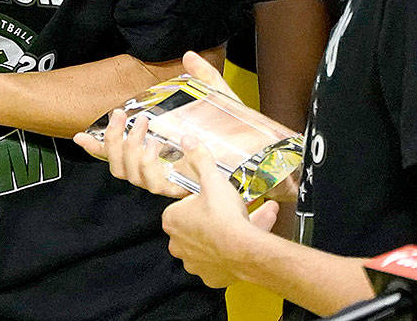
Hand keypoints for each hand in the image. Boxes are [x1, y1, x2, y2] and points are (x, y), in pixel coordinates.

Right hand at [73, 51, 240, 195]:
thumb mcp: (220, 97)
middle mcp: (163, 168)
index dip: (98, 147)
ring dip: (126, 146)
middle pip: (118, 165)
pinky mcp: (183, 185)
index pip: (122, 153)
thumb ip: (203, 76)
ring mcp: (171, 179)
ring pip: (130, 174)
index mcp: (164, 151)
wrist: (265, 155)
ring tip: (139, 124)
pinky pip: (152, 181)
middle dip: (110, 139)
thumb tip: (189, 55)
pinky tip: (150, 145)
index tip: (79, 136)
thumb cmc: (243, 132)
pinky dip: (145, 162)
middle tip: (120, 114)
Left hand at [161, 137, 278, 287]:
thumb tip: (187, 139)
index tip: (210, 199)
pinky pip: (218, 263)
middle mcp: (177, 244)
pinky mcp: (210, 276)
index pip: (179, 208)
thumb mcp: (213, 180)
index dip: (196, 201)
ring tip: (243, 225)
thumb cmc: (224, 216)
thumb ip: (200, 159)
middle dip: (210, 219)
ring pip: (206, 245)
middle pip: (193, 226)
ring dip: (220, 236)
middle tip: (228, 211)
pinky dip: (229, 254)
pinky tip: (243, 242)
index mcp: (172, 220)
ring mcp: (192, 263)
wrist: (244, 249)